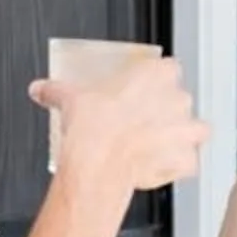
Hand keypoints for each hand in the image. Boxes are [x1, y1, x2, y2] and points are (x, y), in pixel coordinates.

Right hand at [31, 51, 207, 194]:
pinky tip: (159, 168)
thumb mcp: (70, 99)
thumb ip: (56, 90)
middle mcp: (178, 99)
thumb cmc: (92, 128)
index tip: (143, 88)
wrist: (99, 166)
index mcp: (157, 74)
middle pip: (180, 99)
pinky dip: (177, 167)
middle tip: (142, 120)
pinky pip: (187, 163)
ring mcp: (186, 130)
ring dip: (181, 137)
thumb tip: (41, 89)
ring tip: (159, 144)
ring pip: (195, 130)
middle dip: (165, 110)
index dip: (156, 79)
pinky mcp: (186, 160)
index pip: (169, 68)